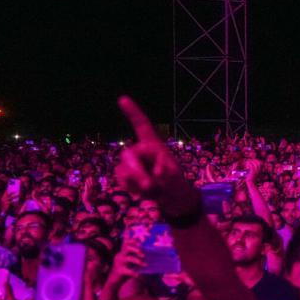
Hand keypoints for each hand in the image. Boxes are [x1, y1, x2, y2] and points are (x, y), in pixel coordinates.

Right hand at [105, 237, 144, 289]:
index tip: (140, 242)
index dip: (132, 241)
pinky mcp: (119, 271)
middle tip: (143, 255)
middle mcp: (120, 256)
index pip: (126, 243)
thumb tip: (147, 254)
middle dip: (136, 249)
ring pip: (128, 258)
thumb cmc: (124, 270)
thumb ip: (135, 257)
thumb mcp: (129, 262)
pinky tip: (137, 275)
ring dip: (138, 261)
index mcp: (122, 253)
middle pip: (127, 248)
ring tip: (144, 264)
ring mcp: (119, 263)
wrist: (114, 281)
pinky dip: (133, 272)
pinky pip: (127, 270)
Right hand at [115, 97, 198, 216]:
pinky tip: (143, 193)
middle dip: (136, 171)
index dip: (132, 112)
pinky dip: (132, 188)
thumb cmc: (177, 184)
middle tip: (149, 186)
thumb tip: (157, 171)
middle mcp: (141, 151)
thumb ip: (168, 175)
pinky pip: (122, 179)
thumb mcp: (177, 179)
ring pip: (123, 169)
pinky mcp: (125, 176)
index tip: (123, 99)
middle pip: (129, 154)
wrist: (172, 200)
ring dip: (136, 182)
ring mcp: (131, 163)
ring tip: (152, 191)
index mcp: (154, 145)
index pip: (142, 126)